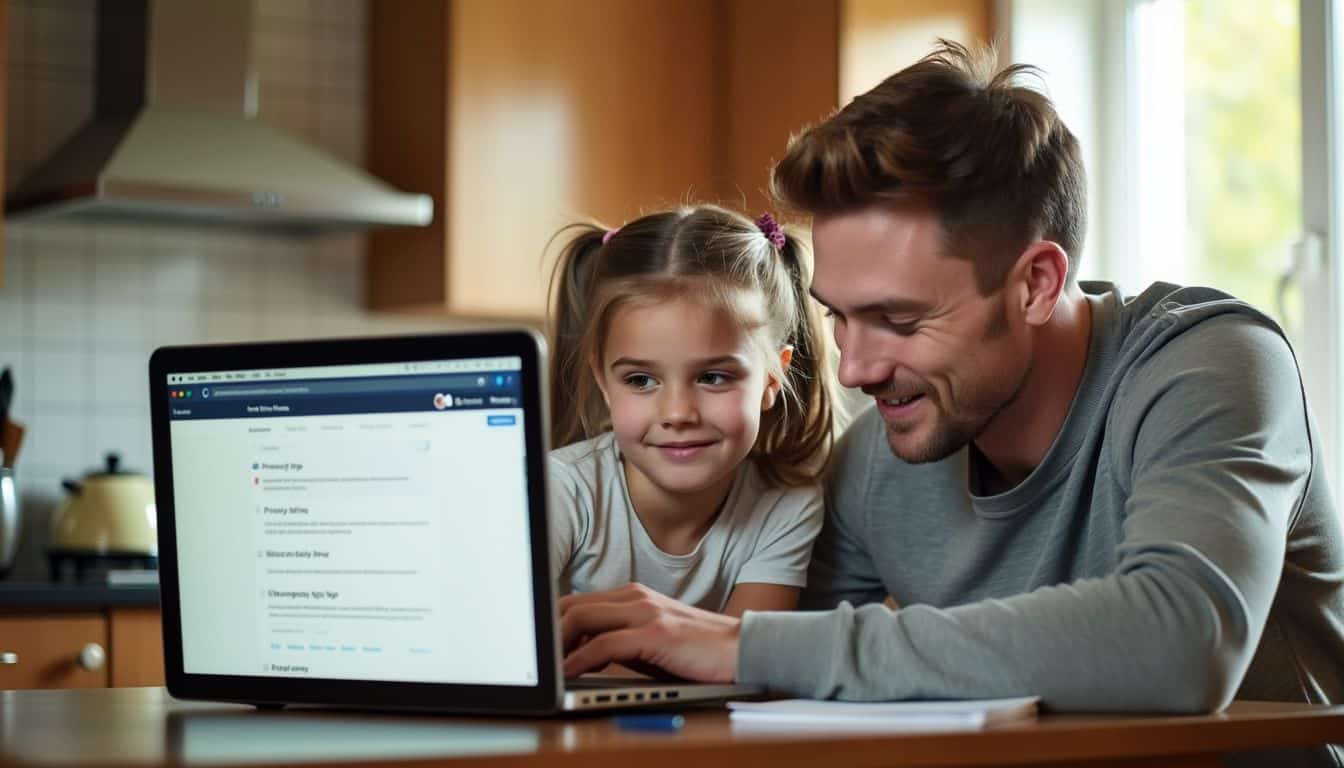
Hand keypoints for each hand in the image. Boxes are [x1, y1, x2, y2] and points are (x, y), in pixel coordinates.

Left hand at [558, 583, 741, 681]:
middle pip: (572, 606)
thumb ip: (621, 639)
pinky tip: (568, 674)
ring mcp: (645, 612)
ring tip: (546, 667)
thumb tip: (582, 655)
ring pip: (581, 619)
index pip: (578, 602)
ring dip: (557, 645)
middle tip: (536, 658)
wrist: (743, 650)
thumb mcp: (653, 640)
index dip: (554, 623)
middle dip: (548, 632)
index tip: (541, 648)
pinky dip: (578, 661)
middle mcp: (636, 597)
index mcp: (634, 595)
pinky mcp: (654, 633)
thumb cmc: (698, 652)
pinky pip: (602, 645)